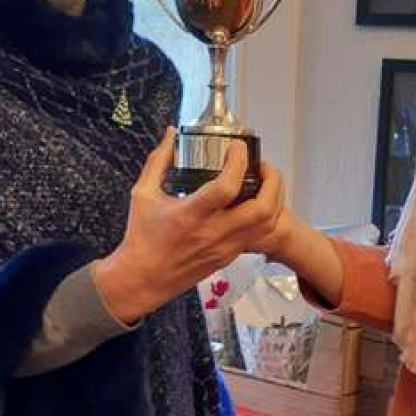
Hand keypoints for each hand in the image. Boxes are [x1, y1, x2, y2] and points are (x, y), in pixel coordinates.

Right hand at [93, 130, 283, 322]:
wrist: (143, 279)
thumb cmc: (141, 239)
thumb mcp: (143, 194)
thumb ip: (158, 161)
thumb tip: (169, 135)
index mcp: (191, 215)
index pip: (227, 186)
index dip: (238, 161)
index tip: (237, 148)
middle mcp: (213, 233)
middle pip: (263, 209)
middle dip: (272, 181)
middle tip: (262, 167)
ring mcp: (225, 247)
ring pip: (267, 224)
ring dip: (273, 199)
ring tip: (264, 183)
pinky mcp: (229, 257)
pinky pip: (258, 235)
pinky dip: (263, 216)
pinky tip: (252, 202)